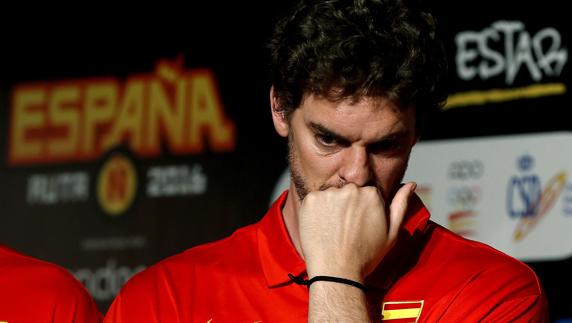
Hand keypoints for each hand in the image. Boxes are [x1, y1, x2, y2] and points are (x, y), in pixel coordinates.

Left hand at [299, 182, 415, 282]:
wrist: (336, 272)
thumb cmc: (365, 256)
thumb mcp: (391, 233)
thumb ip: (401, 204)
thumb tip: (411, 184)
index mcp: (372, 194)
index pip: (365, 193)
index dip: (361, 211)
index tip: (357, 226)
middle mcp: (351, 189)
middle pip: (348, 191)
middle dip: (346, 206)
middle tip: (344, 229)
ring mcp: (329, 193)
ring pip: (330, 195)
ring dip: (330, 207)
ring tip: (332, 230)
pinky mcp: (311, 199)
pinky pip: (314, 199)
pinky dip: (315, 211)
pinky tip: (321, 227)